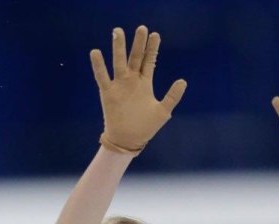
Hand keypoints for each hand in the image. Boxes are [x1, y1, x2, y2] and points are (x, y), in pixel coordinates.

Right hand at [89, 25, 186, 155]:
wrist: (128, 141)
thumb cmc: (146, 127)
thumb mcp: (163, 111)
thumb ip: (173, 96)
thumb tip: (183, 81)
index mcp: (145, 83)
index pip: (149, 60)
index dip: (152, 48)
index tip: (155, 34)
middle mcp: (132, 81)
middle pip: (135, 57)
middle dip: (138, 43)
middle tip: (141, 28)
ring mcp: (119, 85)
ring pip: (118, 62)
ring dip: (118, 47)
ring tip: (117, 32)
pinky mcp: (108, 93)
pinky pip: (102, 77)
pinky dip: (98, 65)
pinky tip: (96, 52)